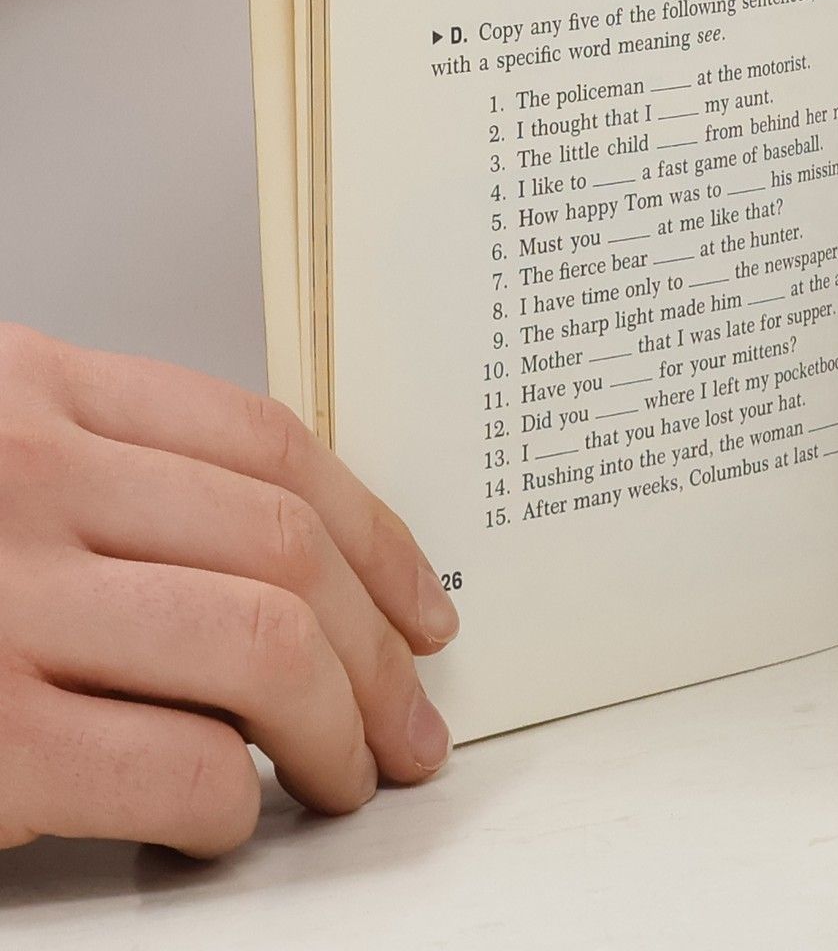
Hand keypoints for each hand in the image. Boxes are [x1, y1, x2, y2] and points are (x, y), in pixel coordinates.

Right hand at [0, 324, 457, 855]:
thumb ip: (95, 464)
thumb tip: (273, 547)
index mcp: (29, 391)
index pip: (269, 447)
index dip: (377, 534)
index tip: (421, 606)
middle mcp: (20, 479)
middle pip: (284, 549)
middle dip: (382, 649)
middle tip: (412, 720)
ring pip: (260, 647)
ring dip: (338, 727)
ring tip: (349, 775)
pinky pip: (171, 767)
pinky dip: (228, 807)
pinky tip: (220, 822)